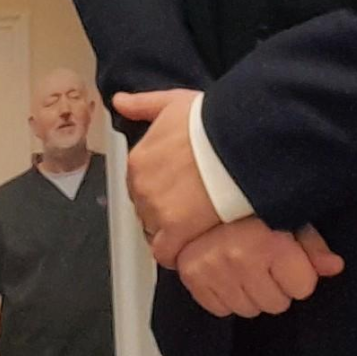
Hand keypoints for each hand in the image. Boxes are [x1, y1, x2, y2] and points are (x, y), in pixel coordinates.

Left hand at [111, 88, 219, 265]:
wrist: (237, 141)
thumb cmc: (210, 121)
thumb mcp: (172, 102)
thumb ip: (143, 104)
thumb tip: (119, 101)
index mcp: (138, 161)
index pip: (139, 186)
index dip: (159, 191)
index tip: (178, 192)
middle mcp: (140, 188)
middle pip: (146, 211)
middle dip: (164, 213)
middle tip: (191, 211)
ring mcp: (156, 211)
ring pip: (156, 233)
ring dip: (172, 235)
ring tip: (197, 228)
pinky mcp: (176, 232)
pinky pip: (168, 254)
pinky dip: (178, 254)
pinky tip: (194, 248)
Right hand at [174, 220, 343, 318]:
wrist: (206, 189)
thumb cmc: (252, 204)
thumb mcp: (290, 216)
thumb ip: (313, 245)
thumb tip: (335, 266)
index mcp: (269, 241)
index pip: (303, 287)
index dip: (299, 273)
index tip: (288, 256)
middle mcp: (238, 257)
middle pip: (276, 304)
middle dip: (275, 286)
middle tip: (264, 259)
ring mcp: (211, 268)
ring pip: (248, 309)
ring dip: (250, 292)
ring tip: (244, 264)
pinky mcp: (190, 275)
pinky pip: (219, 309)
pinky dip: (224, 295)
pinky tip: (226, 272)